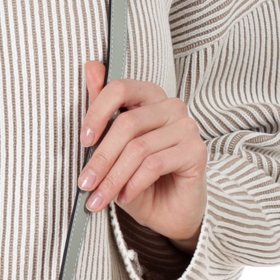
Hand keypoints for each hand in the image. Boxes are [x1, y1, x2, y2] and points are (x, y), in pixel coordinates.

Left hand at [78, 62, 206, 251]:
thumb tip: (91, 67)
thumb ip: (103, 110)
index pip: (120, 88)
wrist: (168, 212)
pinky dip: (134, 183)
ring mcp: (187, 127)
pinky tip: (125, 196)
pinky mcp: (196, 151)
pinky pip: (155, 164)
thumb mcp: (113, 148)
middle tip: (85, 183)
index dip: (97, 112)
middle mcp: (171, 107)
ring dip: (113, 177)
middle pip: (127, 123)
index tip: (84, 141)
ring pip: (138, 148)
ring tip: (99, 197)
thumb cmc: (139, 179)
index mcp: (149, 98)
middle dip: (101, 158)